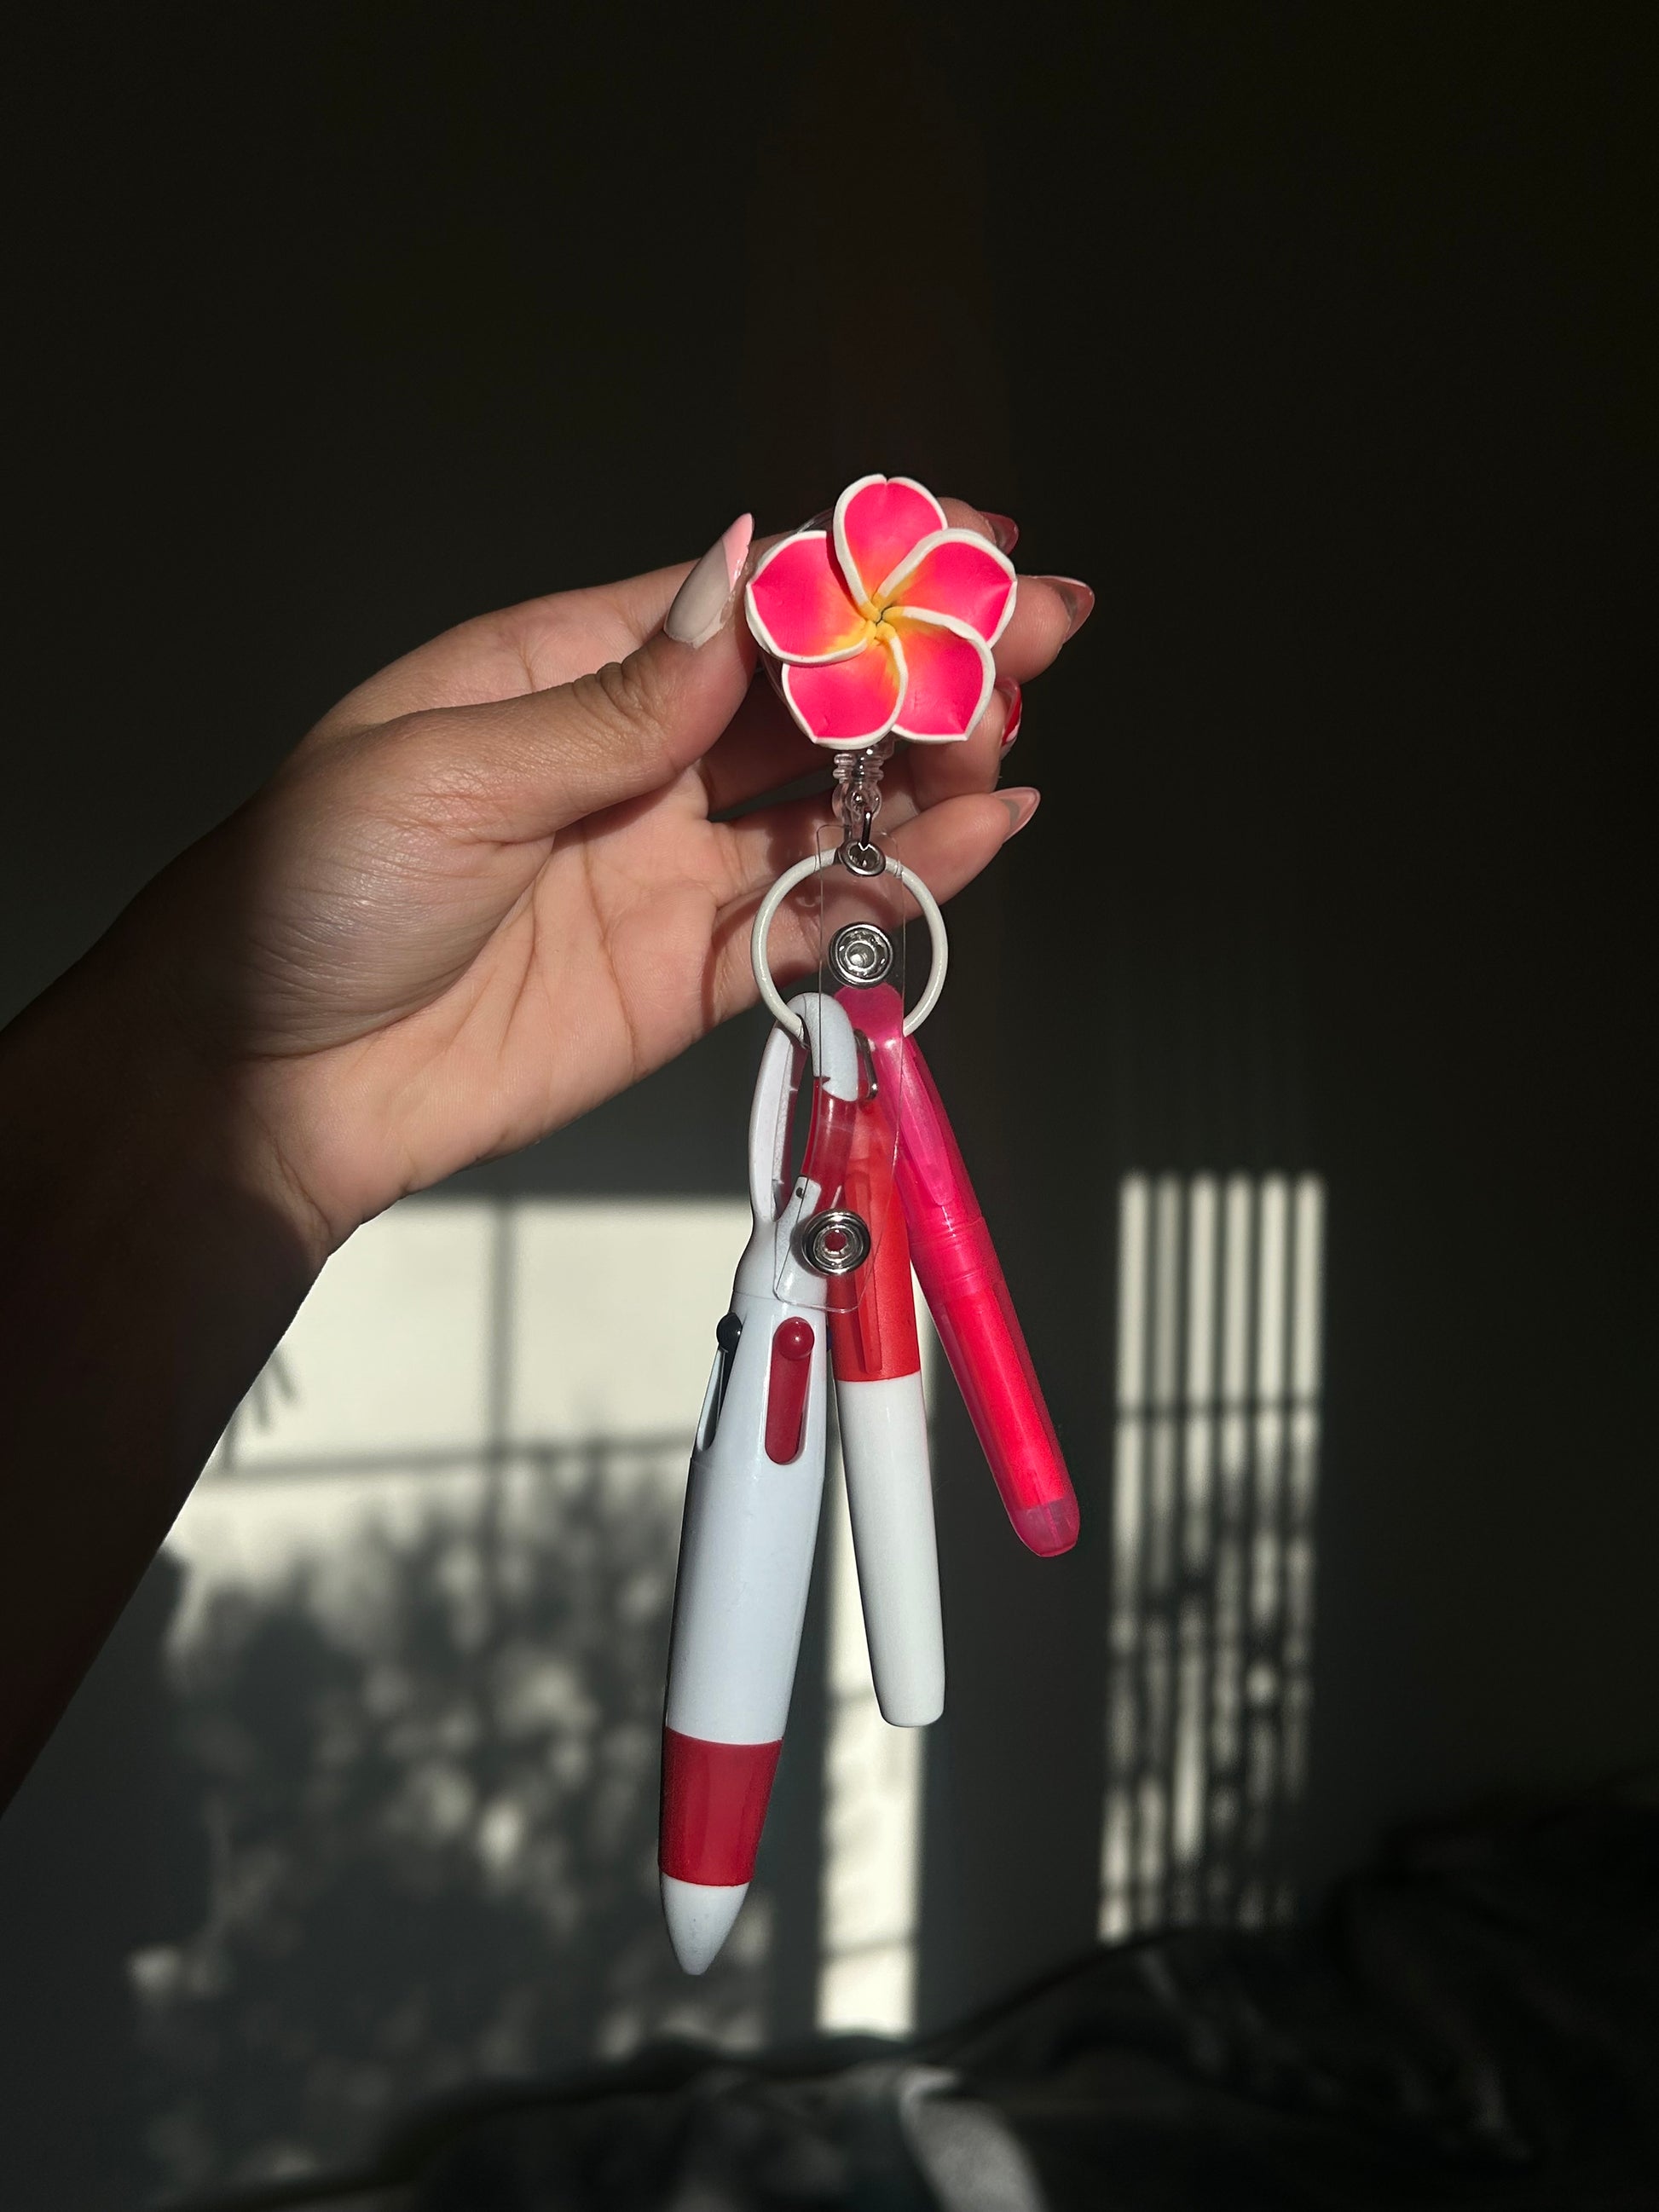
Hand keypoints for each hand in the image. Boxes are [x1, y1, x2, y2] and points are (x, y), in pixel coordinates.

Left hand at [119, 504, 1088, 1251]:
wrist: (262, 1085)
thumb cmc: (310, 895)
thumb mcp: (449, 766)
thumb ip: (619, 700)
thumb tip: (741, 579)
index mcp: (567, 674)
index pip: (744, 602)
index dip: (859, 568)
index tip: (965, 542)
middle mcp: (635, 763)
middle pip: (812, 699)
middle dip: (928, 660)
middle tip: (1037, 633)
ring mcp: (667, 870)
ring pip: (832, 806)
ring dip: (929, 768)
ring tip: (1012, 740)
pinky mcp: (685, 977)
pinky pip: (813, 923)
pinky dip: (900, 885)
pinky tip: (976, 840)